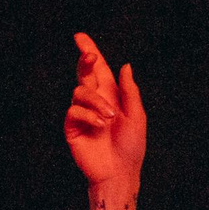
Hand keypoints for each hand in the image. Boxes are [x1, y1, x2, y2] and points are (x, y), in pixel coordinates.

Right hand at [63, 33, 145, 192]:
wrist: (119, 173)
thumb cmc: (131, 146)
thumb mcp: (136, 115)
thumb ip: (129, 90)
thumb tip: (125, 66)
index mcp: (111, 95)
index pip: (98, 69)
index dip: (89, 52)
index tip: (79, 37)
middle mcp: (95, 102)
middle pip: (84, 74)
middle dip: (85, 61)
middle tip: (89, 55)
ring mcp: (82, 115)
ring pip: (80, 92)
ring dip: (96, 102)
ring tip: (109, 118)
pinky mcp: (72, 128)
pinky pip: (74, 111)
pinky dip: (88, 115)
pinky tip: (99, 126)